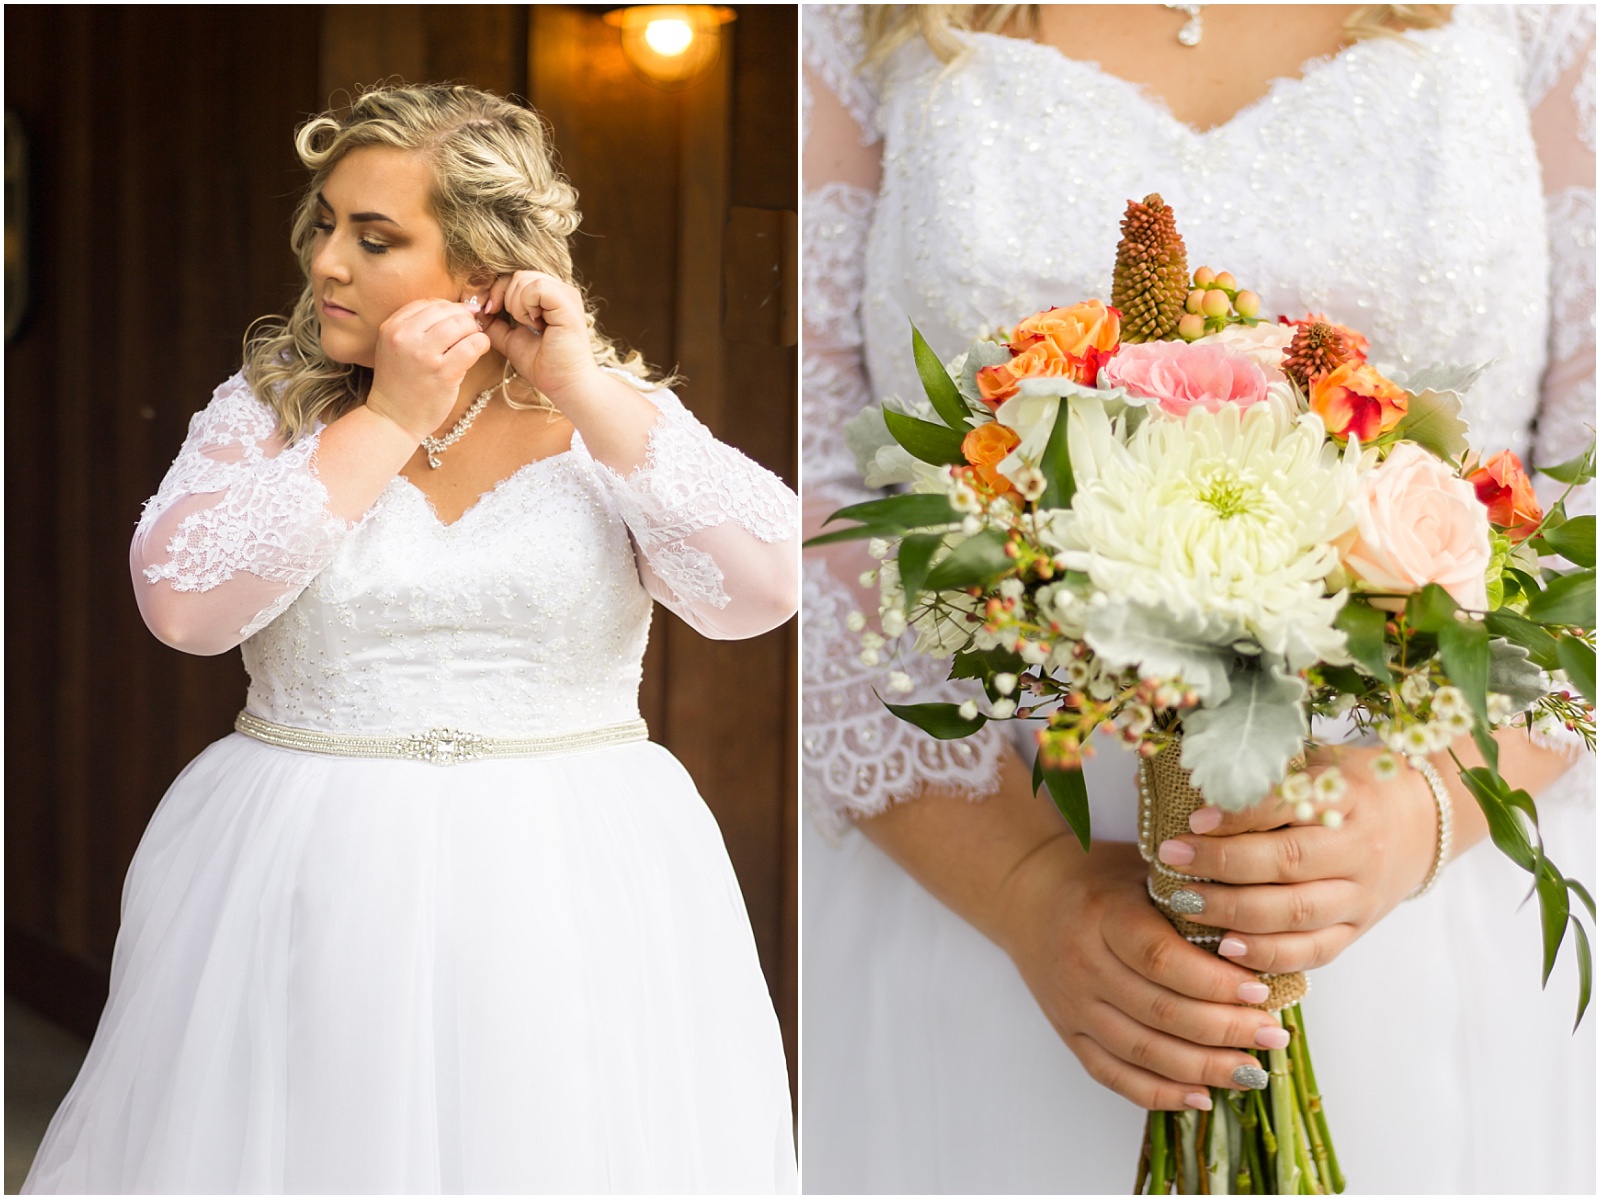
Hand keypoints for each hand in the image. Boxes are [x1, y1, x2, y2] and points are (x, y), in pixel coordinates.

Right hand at [367, 298, 490, 441]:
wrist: (393, 418)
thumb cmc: (400, 383)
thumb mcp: (396, 347)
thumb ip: (417, 327)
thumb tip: (459, 309)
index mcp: (392, 327)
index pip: (427, 303)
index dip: (448, 307)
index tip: (457, 318)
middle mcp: (404, 337)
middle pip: (446, 310)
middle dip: (463, 317)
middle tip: (470, 329)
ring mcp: (424, 355)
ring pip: (460, 324)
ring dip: (473, 329)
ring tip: (473, 340)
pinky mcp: (442, 373)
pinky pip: (471, 346)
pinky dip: (481, 343)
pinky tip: (479, 349)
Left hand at [480, 270, 602, 408]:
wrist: (566, 385)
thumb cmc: (546, 366)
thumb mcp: (511, 340)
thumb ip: (495, 325)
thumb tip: (476, 310)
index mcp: (550, 297)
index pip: (515, 278)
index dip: (497, 292)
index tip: (490, 312)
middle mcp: (560, 291)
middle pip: (517, 275)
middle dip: (503, 297)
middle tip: (514, 322)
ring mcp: (565, 294)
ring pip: (523, 279)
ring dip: (516, 304)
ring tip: (528, 325)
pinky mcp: (567, 302)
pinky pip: (535, 287)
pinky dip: (526, 305)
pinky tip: (535, 324)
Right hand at [996, 837, 1298, 1110]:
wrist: (1027, 894)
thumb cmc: (1098, 879)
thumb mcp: (1142, 868)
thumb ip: (1192, 897)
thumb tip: (1261, 937)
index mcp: (1103, 915)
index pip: (1162, 960)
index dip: (1215, 982)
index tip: (1262, 991)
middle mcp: (1083, 964)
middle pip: (1160, 1012)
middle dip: (1225, 1031)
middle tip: (1272, 1035)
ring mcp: (1073, 1004)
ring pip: (1143, 1051)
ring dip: (1203, 1068)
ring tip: (1252, 1070)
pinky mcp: (1068, 1033)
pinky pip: (1114, 1075)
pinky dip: (1160, 1093)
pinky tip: (1202, 1096)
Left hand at [1153, 744, 1438, 973]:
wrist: (1423, 822)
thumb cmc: (1353, 786)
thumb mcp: (1317, 764)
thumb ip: (1266, 773)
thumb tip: (1185, 774)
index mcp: (1347, 796)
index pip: (1288, 806)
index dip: (1239, 815)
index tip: (1193, 819)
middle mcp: (1359, 849)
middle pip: (1287, 863)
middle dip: (1222, 864)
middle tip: (1172, 858)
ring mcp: (1361, 895)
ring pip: (1296, 913)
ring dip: (1234, 912)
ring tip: (1185, 903)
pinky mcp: (1358, 929)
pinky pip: (1314, 951)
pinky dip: (1269, 955)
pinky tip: (1226, 948)